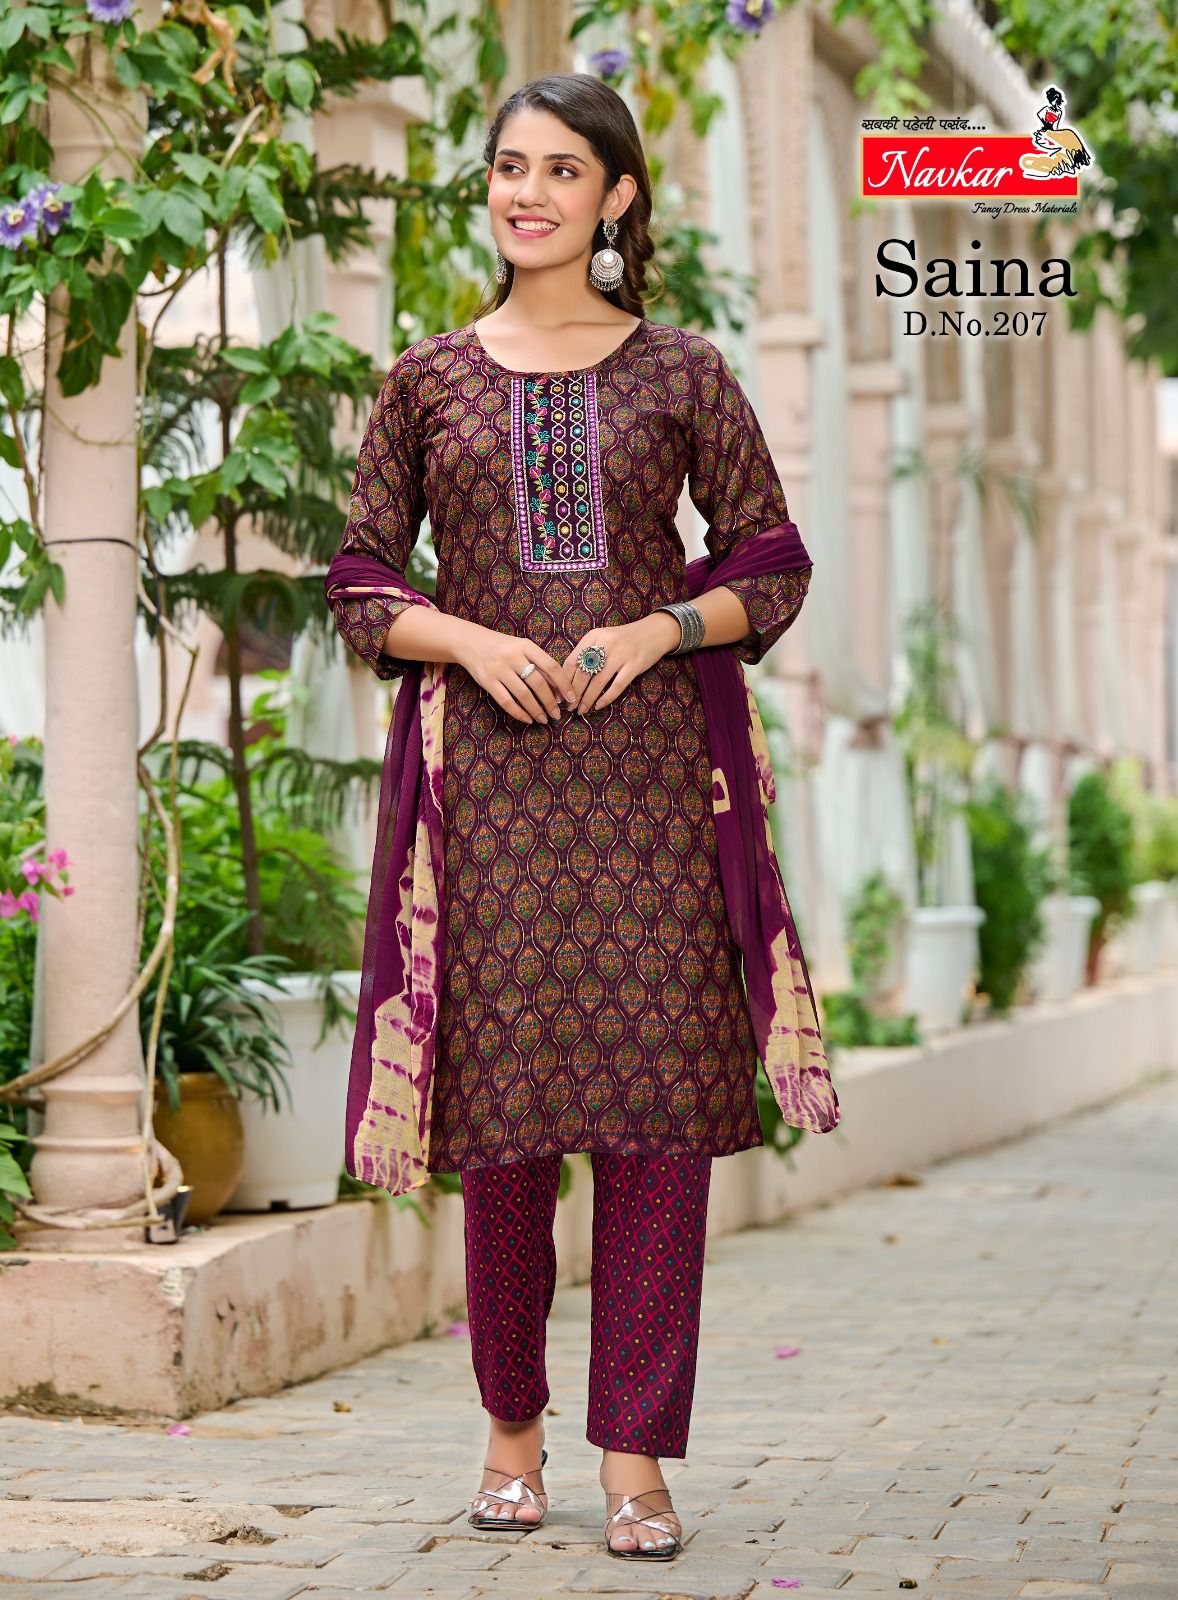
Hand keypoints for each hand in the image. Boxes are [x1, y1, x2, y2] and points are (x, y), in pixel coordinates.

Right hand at [457, 624, 577, 724]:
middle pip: (538, 683)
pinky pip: (506, 701)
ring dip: (537, 710)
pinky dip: (519, 713)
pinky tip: (527, 719)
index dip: (564, 684)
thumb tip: (559, 689)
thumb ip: (538, 663)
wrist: (469, 642)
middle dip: (551, 702)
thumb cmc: (502, 647)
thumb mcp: (521, 647)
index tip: (571, 698)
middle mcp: (513, 656)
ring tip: (544, 719)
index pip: (551, 666)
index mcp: (526, 646)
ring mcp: (499, 669)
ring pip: (523, 695)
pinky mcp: (487, 681)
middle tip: (557, 714)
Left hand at [565, 615, 679, 715]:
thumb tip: (567, 680)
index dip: (563, 681)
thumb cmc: (624, 639)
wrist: (654, 632)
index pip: (572, 662)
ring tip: (582, 710)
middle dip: (574, 694)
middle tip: (570, 707)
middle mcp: (605, 643)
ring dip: (588, 699)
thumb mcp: (603, 639)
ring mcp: (621, 654)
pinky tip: (599, 706)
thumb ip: (587, 653)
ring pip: (598, 682)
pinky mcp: (634, 664)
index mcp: (593, 636)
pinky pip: (617, 686)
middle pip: (583, 674)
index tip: (560, 695)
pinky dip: (606, 698)